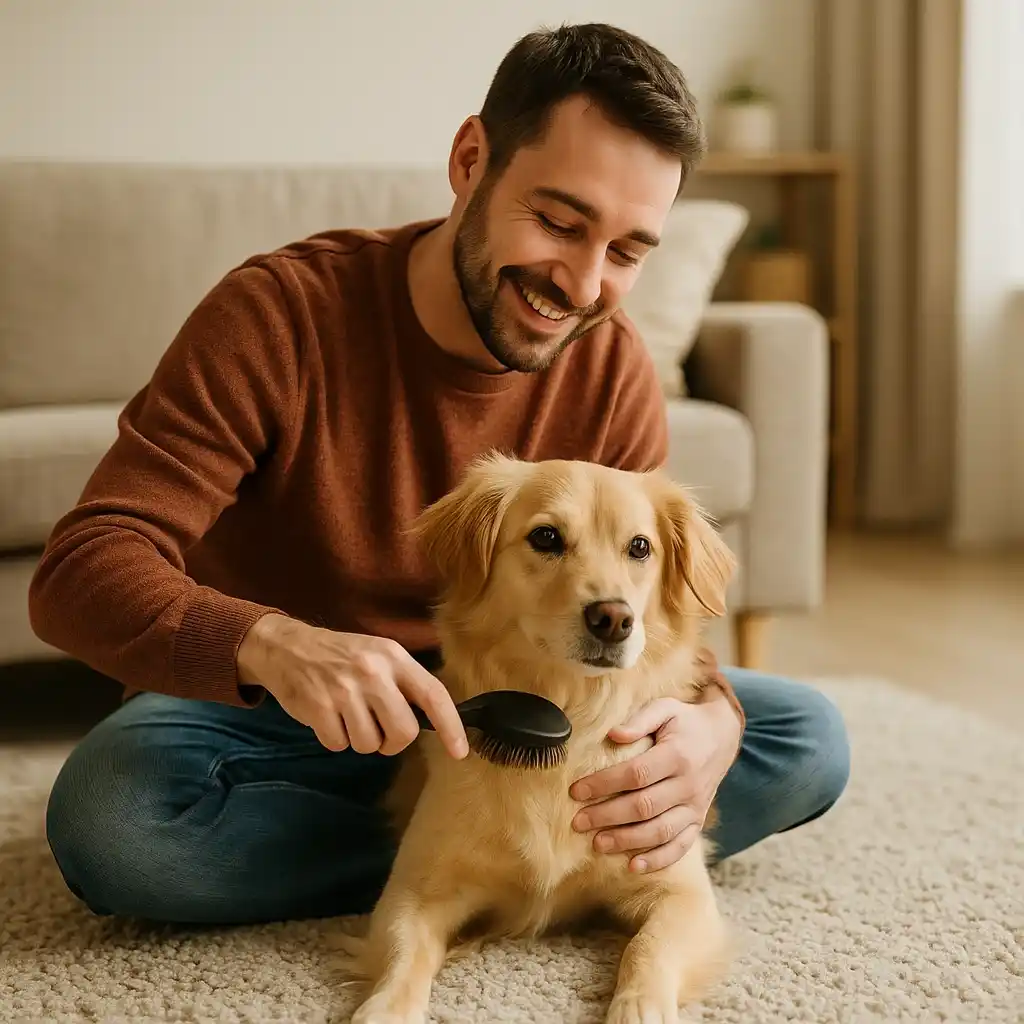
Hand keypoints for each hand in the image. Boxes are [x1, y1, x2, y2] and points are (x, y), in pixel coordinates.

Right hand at [237, 614, 468, 758]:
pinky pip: (339, 745)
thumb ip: (404, 684)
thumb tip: (433, 723)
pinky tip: (328, 717)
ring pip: (369, 744)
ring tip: (348, 716)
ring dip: (360, 740)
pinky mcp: (319, 708)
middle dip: (393, 742)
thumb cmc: (341, 655)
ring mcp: (344, 690)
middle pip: (403, 732)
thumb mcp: (379, 655)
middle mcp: (373, 672)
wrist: (287, 647)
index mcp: (394, 658)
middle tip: (379, 731)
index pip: (433, 694)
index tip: (460, 751)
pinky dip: (335, 739)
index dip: (451, 725)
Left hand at [569, 695, 739, 872]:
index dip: (604, 784)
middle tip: (578, 822)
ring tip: (597, 844)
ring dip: (627, 841)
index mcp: (677, 755)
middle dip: (607, 816)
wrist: (723, 736)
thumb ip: (640, 719)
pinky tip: (634, 866)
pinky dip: (658, 859)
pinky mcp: (699, 820)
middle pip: (644, 807)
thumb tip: (613, 734)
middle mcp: (688, 784)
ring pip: (660, 831)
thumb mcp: (665, 708)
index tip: (576, 791)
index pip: (636, 774)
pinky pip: (680, 846)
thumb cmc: (685, 721)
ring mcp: (696, 806)